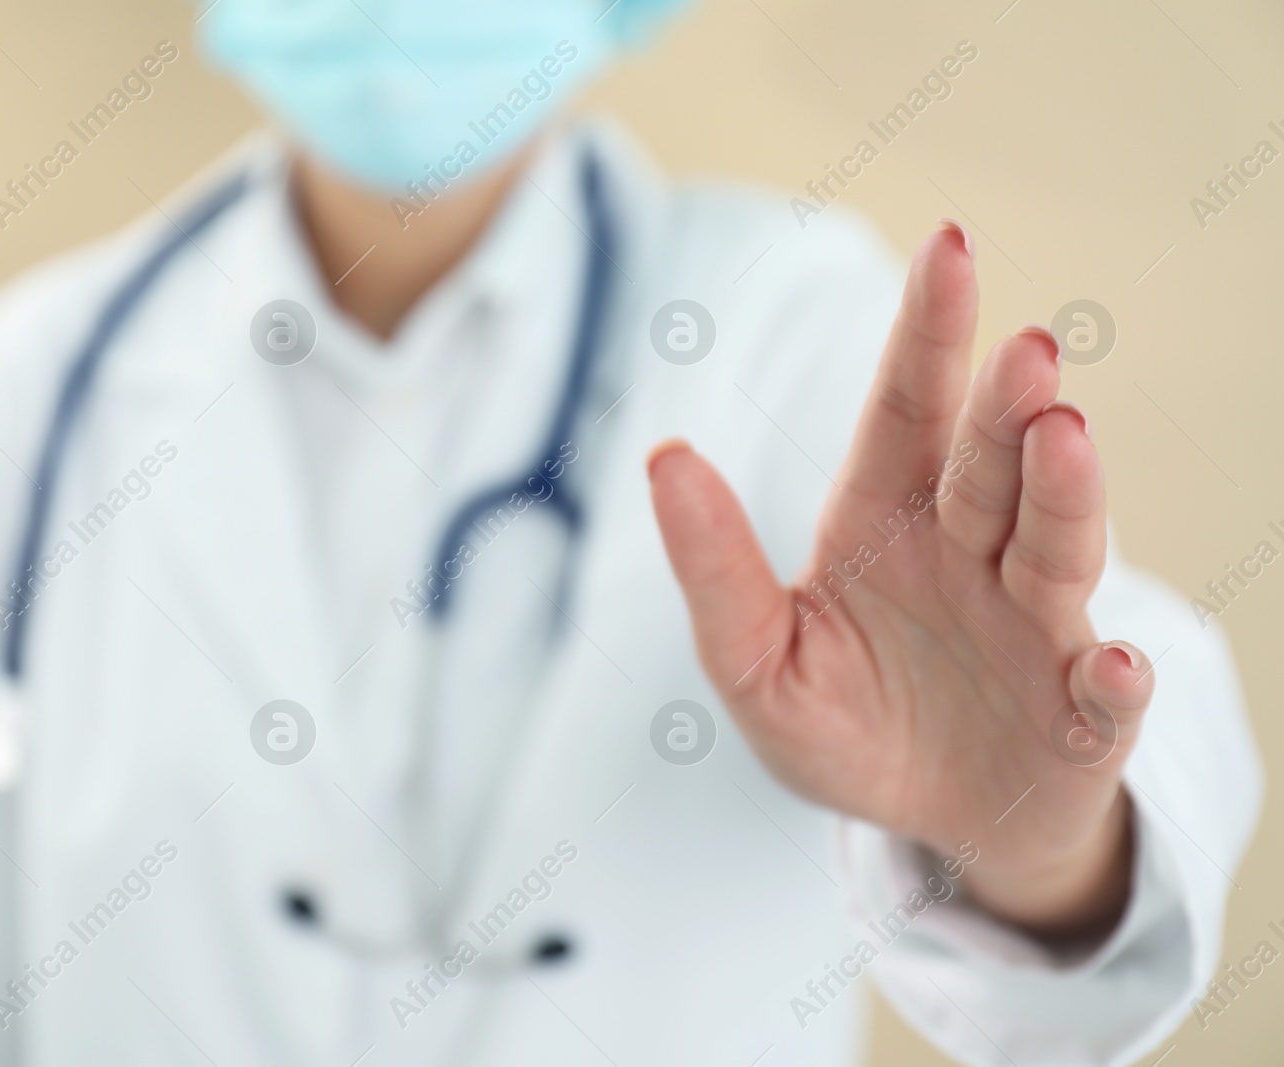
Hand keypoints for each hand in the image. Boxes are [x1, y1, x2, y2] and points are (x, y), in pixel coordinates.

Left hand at [648, 222, 1145, 940]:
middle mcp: (972, 552)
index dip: (927, 335)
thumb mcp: (753, 660)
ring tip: (1063, 440)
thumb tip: (663, 452)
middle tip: (1024, 352)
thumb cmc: (841, 725)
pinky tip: (1105, 666)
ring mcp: (1036, 626)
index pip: (905, 414)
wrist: (929, 820)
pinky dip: (1110, 683)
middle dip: (1005, 406)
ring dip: (1065, 498)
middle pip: (989, 464)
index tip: (949, 246)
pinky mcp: (1082, 715)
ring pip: (1056, 549)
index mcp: (884, 523)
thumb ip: (713, 570)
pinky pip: (1103, 696)